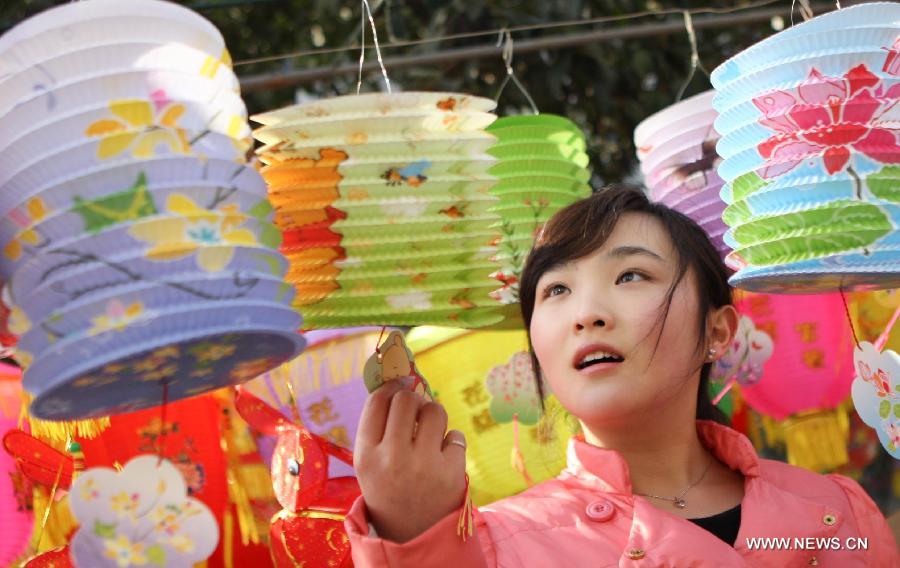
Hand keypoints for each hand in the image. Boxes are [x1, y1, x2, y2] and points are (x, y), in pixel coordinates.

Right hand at [354, 379, 466, 542]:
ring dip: (435, 416)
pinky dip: (452, 443)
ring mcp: (423, 465)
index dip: (391, 386)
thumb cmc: (389, 488)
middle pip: (407, 399)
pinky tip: (443, 459)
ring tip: (431, 433)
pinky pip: (456, 436)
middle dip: (415, 399)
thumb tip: (401, 380)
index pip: (378, 401)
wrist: (411, 535)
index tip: (399, 385)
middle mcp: (392, 458)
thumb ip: (379, 426)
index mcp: (366, 454)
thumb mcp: (371, 462)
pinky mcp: (451, 472)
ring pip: (435, 411)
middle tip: (417, 410)